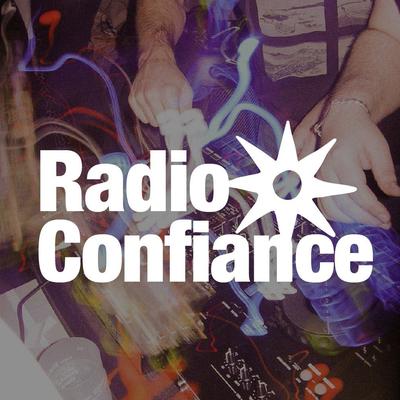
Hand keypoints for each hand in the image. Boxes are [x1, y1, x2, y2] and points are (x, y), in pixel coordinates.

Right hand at [129, 45, 192, 126]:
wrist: (155, 61)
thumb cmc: (173, 77)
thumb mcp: (186, 91)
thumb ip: (187, 111)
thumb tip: (189, 128)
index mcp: (168, 92)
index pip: (172, 121)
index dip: (176, 130)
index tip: (179, 138)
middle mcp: (152, 94)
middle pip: (162, 123)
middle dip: (168, 124)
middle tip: (172, 117)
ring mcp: (141, 97)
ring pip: (151, 122)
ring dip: (158, 119)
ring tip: (162, 107)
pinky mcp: (133, 98)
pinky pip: (142, 118)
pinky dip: (148, 115)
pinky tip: (153, 106)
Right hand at [294, 101, 399, 227]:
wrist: (340, 120)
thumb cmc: (361, 132)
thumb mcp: (379, 148)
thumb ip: (386, 173)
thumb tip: (396, 194)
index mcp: (341, 160)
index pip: (357, 193)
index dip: (372, 209)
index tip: (386, 218)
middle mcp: (325, 171)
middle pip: (343, 204)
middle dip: (364, 217)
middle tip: (383, 222)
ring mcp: (318, 177)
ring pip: (331, 208)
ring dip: (351, 219)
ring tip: (370, 219)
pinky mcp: (316, 182)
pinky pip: (323, 205)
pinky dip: (337, 215)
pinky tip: (352, 215)